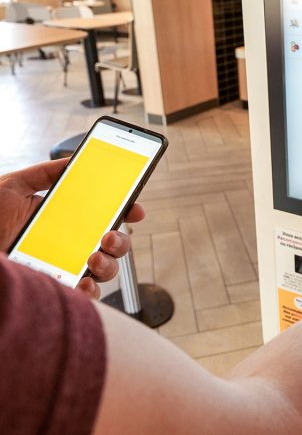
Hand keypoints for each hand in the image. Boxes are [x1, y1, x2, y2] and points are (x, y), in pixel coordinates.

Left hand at [0, 159, 144, 298]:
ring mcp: (65, 268)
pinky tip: (82, 282)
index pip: (104, 216)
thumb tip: (73, 160)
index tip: (134, 208)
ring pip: (106, 270)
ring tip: (93, 258)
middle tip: (109, 236)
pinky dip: (90, 291)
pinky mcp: (56, 288)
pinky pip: (85, 295)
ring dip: (108, 265)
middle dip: (121, 241)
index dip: (126, 211)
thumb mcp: (12, 186)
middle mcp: (70, 245)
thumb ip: (44, 173)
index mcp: (65, 220)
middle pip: (113, 245)